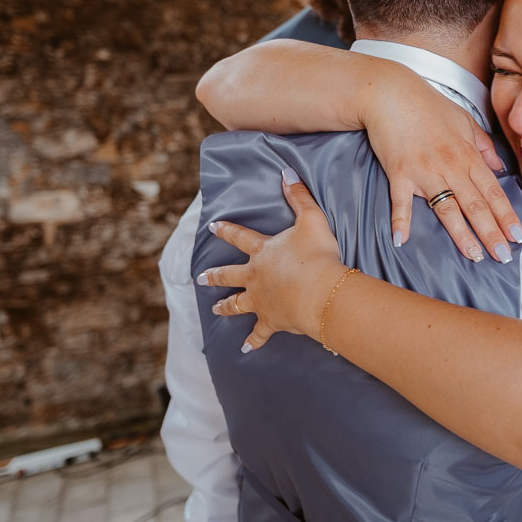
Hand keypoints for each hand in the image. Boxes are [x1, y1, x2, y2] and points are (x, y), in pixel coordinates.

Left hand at [199, 169, 349, 350]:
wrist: (321, 292)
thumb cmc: (317, 255)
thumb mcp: (311, 219)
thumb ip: (299, 196)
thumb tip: (286, 172)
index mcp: (263, 252)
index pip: (240, 237)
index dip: (226, 231)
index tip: (212, 227)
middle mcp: (255, 277)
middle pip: (230, 275)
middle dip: (215, 275)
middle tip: (200, 277)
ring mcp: (260, 301)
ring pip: (237, 304)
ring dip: (226, 306)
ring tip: (215, 309)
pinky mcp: (271, 321)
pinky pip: (260, 334)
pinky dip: (253, 341)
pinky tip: (246, 349)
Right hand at [365, 78, 521, 262]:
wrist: (390, 92)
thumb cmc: (427, 105)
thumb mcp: (464, 119)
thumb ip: (483, 145)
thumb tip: (499, 168)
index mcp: (467, 155)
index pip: (492, 191)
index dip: (506, 215)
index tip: (517, 236)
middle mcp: (450, 166)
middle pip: (475, 205)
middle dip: (491, 232)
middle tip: (503, 256)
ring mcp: (424, 171)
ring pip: (447, 209)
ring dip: (461, 235)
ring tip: (474, 256)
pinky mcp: (398, 173)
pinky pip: (400, 202)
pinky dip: (400, 221)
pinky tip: (402, 241)